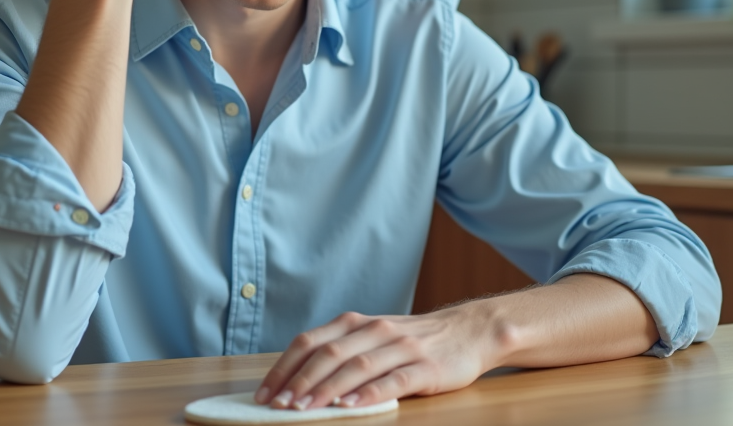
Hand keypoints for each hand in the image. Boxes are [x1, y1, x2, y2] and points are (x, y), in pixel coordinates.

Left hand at [254, 307, 492, 411]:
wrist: (469, 330)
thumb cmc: (412, 341)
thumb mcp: (373, 338)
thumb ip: (341, 353)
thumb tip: (296, 382)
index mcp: (356, 323)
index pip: (310, 342)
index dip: (284, 367)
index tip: (264, 394)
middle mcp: (375, 330)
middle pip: (328, 354)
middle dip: (299, 381)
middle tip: (279, 406)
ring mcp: (401, 347)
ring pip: (357, 366)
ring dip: (327, 389)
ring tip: (305, 408)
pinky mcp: (426, 367)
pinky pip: (394, 381)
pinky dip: (370, 393)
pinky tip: (351, 406)